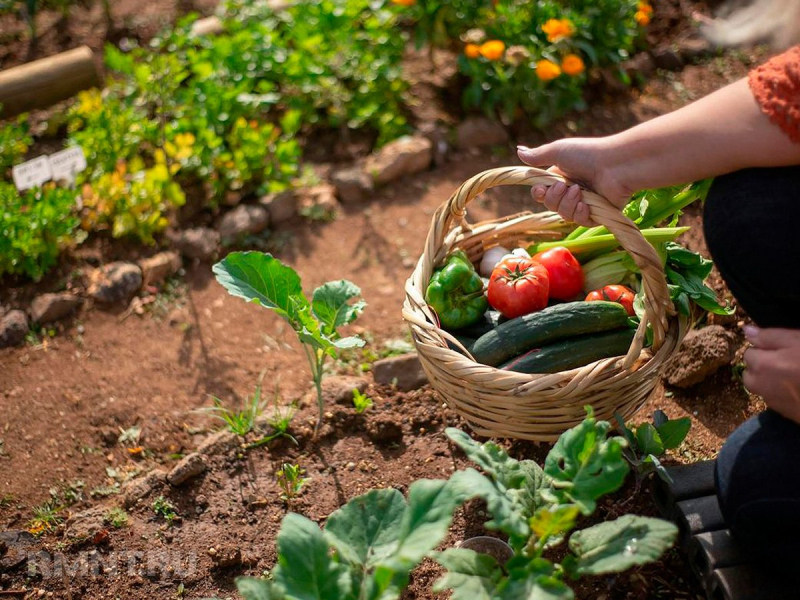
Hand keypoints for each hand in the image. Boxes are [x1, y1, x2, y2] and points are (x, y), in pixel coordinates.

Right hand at [517, 138, 633, 226]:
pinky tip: (586, 205)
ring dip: (568, 204)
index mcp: (561, 177)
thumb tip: (518, 150)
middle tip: (565, 186)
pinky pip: (580, 222)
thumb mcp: (558, 151)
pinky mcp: (597, 214)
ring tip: (579, 191)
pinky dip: (580, 214)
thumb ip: (537, 155)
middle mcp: (572, 191)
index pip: (542, 193)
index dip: (539, 194)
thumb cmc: (588, 154)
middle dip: (554, 198)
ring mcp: (585, 203)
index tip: (540, 190)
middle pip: (550, 206)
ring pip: (564, 215)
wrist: (616, 165)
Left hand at [743, 326, 799, 423]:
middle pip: (750, 373)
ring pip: (761, 388)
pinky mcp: (786, 413)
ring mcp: (773, 402)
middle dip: (761, 366)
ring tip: (792, 374)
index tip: (780, 348)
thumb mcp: (797, 340)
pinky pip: (775, 399)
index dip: (763, 348)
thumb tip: (746, 330)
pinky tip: (798, 387)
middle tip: (784, 361)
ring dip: (769, 381)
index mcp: (762, 366)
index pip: (748, 353)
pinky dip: (781, 393)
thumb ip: (769, 336)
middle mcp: (761, 386)